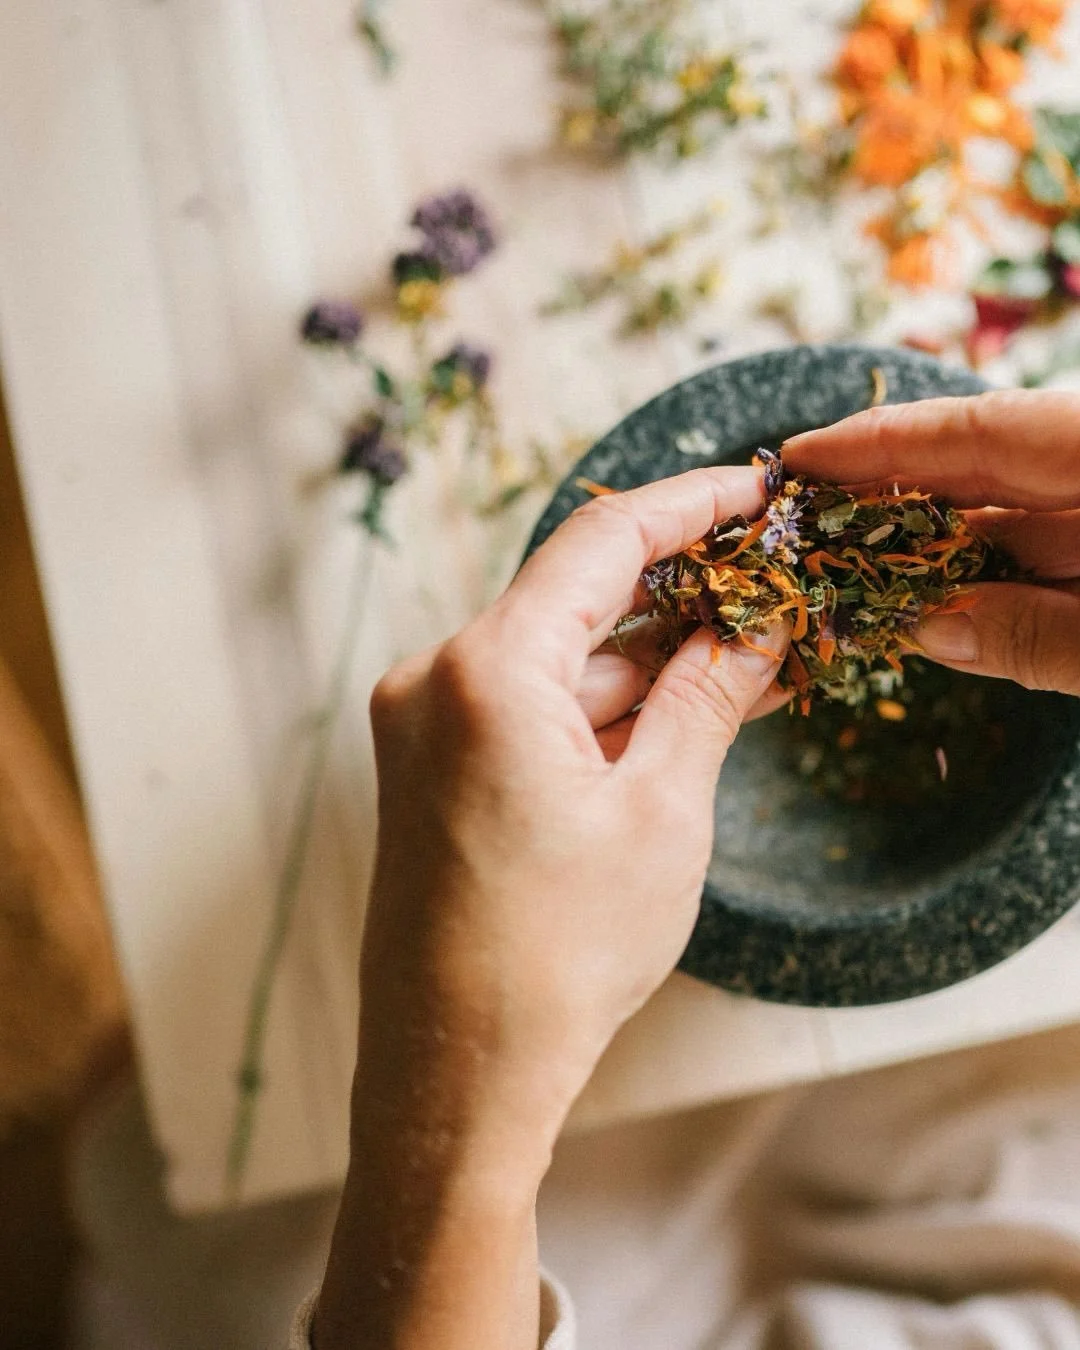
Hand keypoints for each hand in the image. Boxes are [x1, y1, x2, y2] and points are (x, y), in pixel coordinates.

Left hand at [361, 465, 787, 1129]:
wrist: (459, 1073)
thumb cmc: (556, 955)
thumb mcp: (663, 811)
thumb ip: (710, 694)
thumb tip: (760, 624)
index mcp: (486, 671)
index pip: (601, 543)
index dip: (689, 506)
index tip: (753, 490)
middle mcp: (434, 680)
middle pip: (576, 602)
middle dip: (679, 599)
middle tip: (772, 594)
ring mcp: (423, 727)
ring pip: (558, 663)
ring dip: (646, 667)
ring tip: (749, 668)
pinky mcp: (429, 770)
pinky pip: (527, 711)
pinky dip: (600, 714)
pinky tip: (678, 721)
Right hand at [784, 389, 1079, 697]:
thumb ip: (1037, 637)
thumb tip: (933, 632)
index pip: (979, 431)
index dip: (883, 441)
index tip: (802, 456)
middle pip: (987, 464)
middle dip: (894, 488)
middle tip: (808, 513)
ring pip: (1014, 516)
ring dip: (934, 546)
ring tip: (854, 566)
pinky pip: (1047, 554)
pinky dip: (990, 576)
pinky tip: (933, 599)